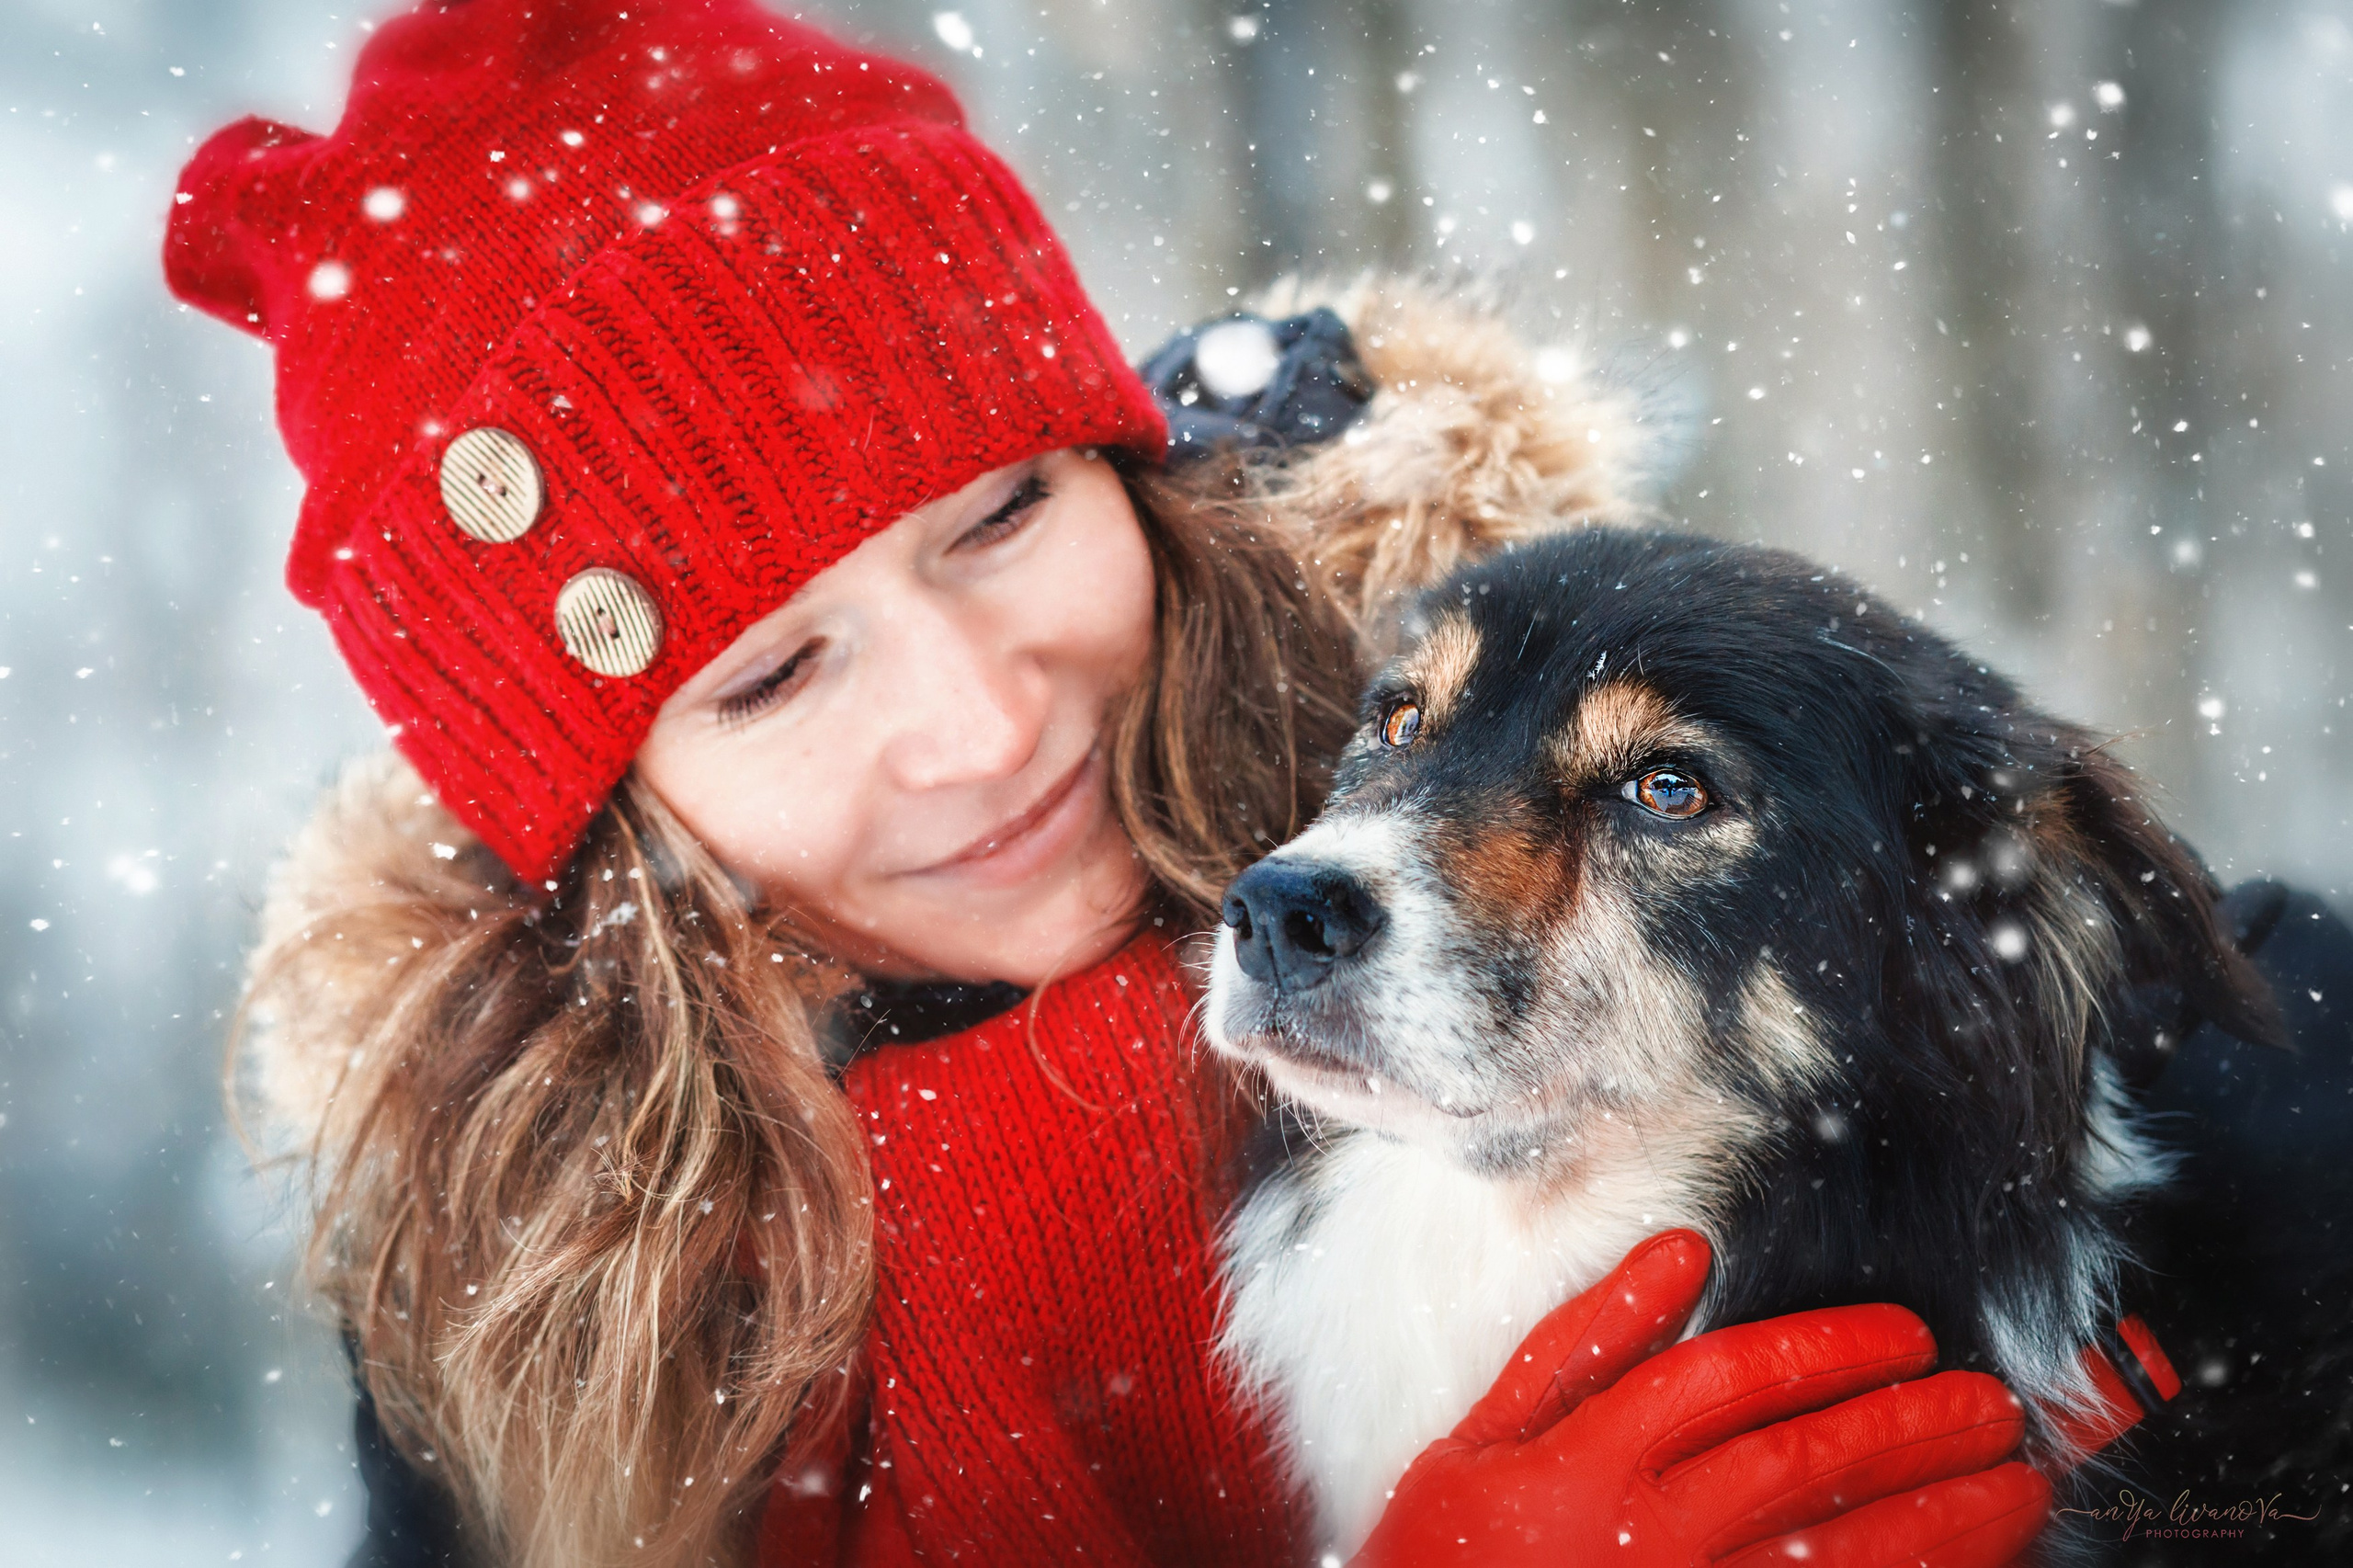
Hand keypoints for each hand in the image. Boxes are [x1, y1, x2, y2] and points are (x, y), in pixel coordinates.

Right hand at [1352, 1231, 2048, 1566]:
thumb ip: (1584, 1343)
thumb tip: (1682, 1251)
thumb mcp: (1481, 1439)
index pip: (1734, 1381)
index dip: (1832, 1348)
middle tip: (1996, 1404)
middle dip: (1917, 1428)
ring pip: (1842, 1555)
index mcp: (1588, 1463)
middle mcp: (1650, 1536)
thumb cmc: (1443, 1559)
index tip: (1906, 1335)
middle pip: (1807, 1464)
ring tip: (2018, 1486)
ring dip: (1944, 1519)